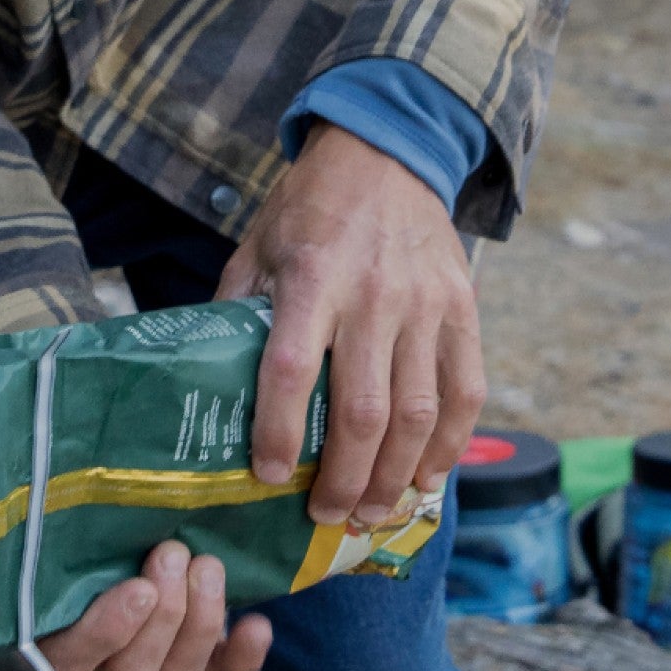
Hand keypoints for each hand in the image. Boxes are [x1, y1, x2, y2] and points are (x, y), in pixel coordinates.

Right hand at [37, 540, 272, 670]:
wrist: (143, 525)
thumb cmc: (89, 519)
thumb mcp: (72, 518)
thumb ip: (67, 518)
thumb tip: (48, 470)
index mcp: (58, 631)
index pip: (69, 657)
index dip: (105, 632)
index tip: (138, 588)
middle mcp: (105, 660)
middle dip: (165, 614)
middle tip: (175, 553)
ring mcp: (153, 665)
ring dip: (200, 623)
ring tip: (209, 566)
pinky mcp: (196, 663)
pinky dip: (242, 655)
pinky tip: (258, 624)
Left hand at [219, 122, 485, 526]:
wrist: (386, 154)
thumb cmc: (308, 209)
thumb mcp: (256, 248)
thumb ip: (237, 312)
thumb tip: (205, 383)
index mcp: (311, 279)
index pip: (290, 370)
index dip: (277, 431)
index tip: (266, 476)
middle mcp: (373, 296)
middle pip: (362, 411)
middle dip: (343, 478)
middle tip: (324, 516)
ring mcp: (425, 306)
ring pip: (417, 414)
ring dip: (394, 477)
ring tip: (371, 512)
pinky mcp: (463, 310)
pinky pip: (465, 393)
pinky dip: (447, 445)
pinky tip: (424, 477)